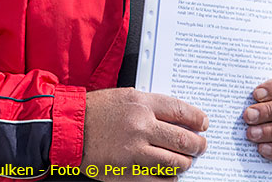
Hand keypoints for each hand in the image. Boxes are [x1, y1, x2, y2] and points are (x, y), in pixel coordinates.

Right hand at [81, 87, 208, 180]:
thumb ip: (149, 106)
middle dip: (197, 145)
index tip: (203, 124)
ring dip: (184, 163)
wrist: (69, 129)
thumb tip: (175, 118)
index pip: (180, 110)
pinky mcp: (128, 171)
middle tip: (200, 146)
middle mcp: (141, 125)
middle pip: (182, 138)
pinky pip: (158, 180)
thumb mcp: (124, 97)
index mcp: (141, 103)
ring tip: (184, 162)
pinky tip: (168, 175)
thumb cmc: (94, 111)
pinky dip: (168, 179)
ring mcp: (135, 150)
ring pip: (174, 161)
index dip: (196, 119)